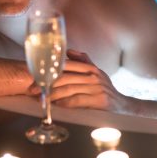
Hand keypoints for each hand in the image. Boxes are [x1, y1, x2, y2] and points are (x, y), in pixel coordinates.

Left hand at [32, 49, 156, 116]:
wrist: (125, 106)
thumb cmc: (107, 89)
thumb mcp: (97, 72)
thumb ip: (84, 61)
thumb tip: (69, 51)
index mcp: (90, 68)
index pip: (65, 66)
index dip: (48, 71)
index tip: (35, 77)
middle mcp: (93, 76)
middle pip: (64, 78)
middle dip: (45, 85)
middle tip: (32, 90)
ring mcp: (96, 88)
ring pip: (68, 90)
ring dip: (51, 95)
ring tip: (40, 99)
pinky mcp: (99, 101)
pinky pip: (76, 101)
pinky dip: (64, 103)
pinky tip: (55, 105)